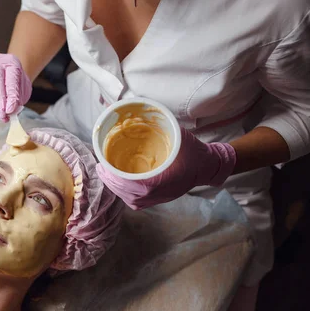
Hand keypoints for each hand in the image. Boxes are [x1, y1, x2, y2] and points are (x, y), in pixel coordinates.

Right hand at [0, 54, 31, 121]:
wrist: (9, 71)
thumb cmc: (18, 80)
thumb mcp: (24, 87)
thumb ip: (18, 97)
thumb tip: (10, 110)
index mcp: (11, 62)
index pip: (11, 80)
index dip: (10, 95)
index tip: (10, 109)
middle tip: (3, 114)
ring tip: (2, 116)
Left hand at [96, 128, 236, 209]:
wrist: (208, 167)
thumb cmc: (191, 150)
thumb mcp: (175, 133)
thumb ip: (154, 123)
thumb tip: (133, 108)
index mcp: (157, 181)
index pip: (125, 183)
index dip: (110, 175)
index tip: (101, 165)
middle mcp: (154, 194)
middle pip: (122, 191)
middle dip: (109, 179)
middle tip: (101, 168)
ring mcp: (155, 200)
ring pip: (127, 197)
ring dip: (115, 186)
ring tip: (107, 174)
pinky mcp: (157, 201)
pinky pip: (135, 201)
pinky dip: (125, 193)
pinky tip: (119, 184)